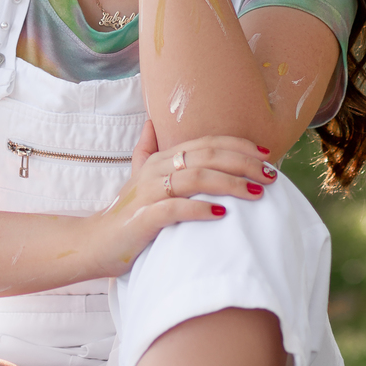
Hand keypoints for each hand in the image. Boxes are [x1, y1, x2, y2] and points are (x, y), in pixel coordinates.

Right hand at [82, 134, 275, 277]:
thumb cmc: (126, 213)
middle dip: (243, 163)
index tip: (267, 155)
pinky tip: (222, 213)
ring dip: (230, 184)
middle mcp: (155, 169)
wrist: (95, 243)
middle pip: (206, 156)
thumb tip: (150, 123)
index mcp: (160, 158)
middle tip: (270, 176)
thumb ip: (147, 150)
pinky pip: (176, 208)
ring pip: (196, 177)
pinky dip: (201, 208)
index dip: (239, 145)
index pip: (207, 143)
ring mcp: (149, 192)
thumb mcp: (137, 177)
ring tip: (256, 194)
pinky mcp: (145, 217)